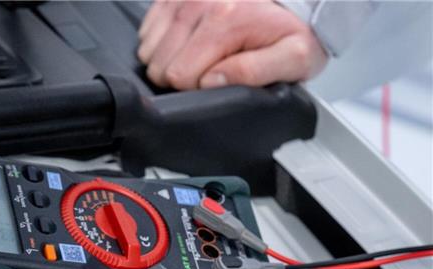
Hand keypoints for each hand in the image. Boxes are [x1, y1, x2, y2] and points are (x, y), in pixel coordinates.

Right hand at [138, 0, 327, 89]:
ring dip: (168, 56)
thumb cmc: (294, 26)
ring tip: (198, 52)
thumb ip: (254, 72)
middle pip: (160, 63)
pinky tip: (188, 39)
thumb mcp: (295, 57)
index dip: (196, 86)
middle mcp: (200, 2)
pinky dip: (162, 40)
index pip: (180, 76)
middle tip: (209, 66)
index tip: (217, 78)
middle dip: (180, 73)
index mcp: (226, 21)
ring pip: (148, 48)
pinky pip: (147, 29)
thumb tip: (211, 81)